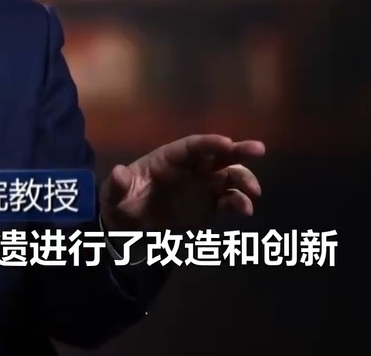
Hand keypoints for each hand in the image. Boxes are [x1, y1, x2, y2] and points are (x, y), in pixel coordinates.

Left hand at [100, 134, 264, 232]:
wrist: (129, 228)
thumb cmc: (120, 203)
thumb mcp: (112, 196)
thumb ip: (117, 185)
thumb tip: (118, 173)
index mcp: (168, 159)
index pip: (192, 146)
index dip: (209, 143)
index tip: (226, 142)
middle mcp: (190, 168)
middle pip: (218, 154)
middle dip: (239, 150)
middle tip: (258, 149)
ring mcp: (202, 186)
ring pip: (229, 176)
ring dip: (244, 180)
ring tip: (253, 193)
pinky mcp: (209, 205)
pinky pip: (229, 200)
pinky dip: (239, 202)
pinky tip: (246, 209)